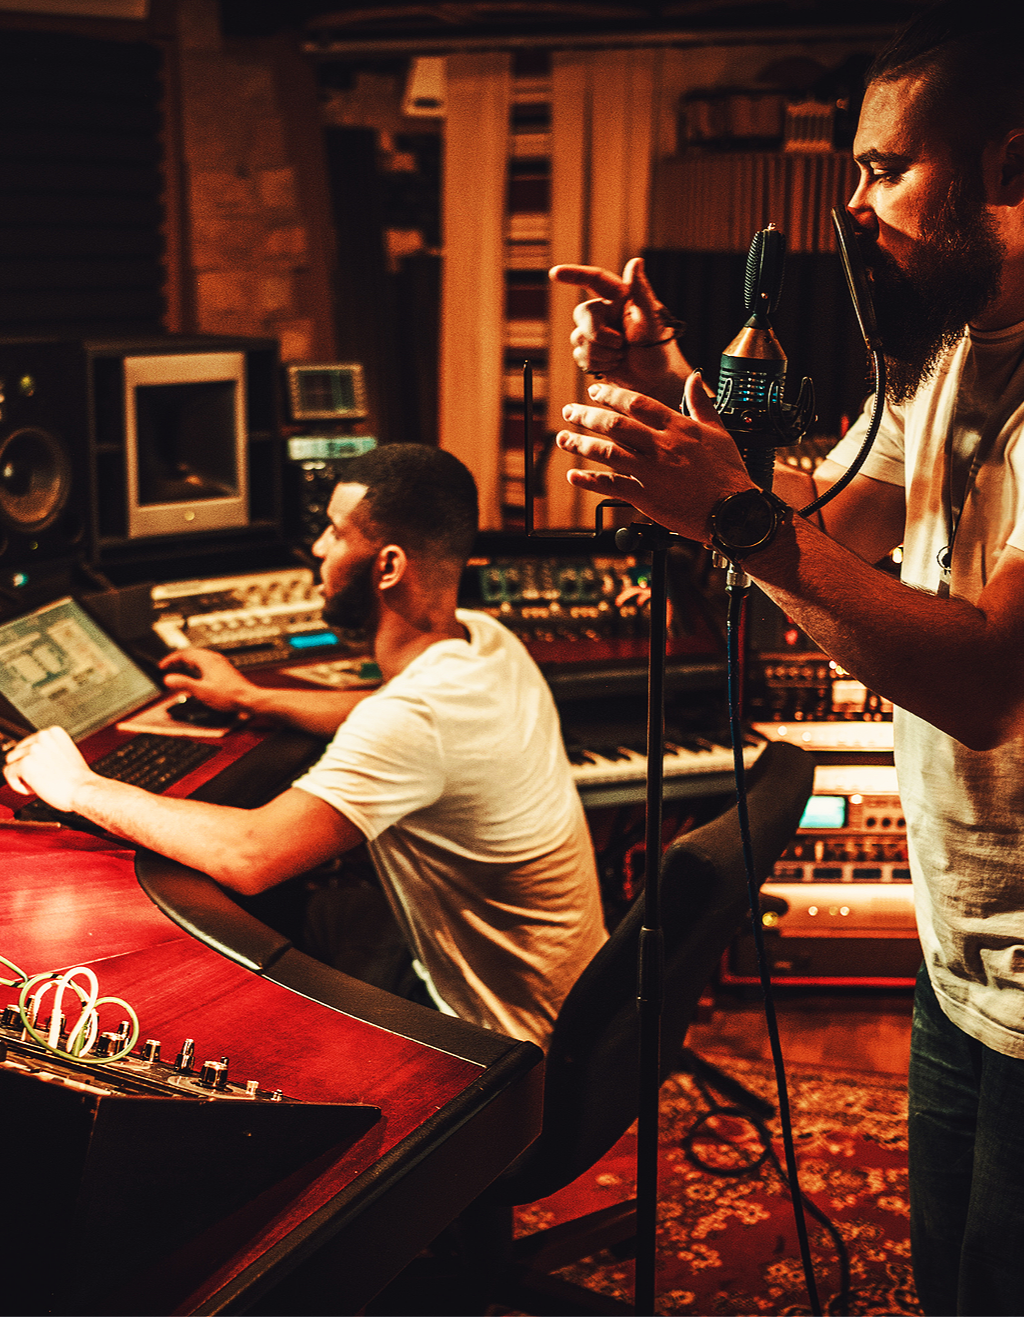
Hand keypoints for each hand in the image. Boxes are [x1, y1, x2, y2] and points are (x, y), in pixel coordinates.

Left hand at [3, 727, 96, 812]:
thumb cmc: (78, 779)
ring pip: (11, 762)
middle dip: (26, 767)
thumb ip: (48, 750)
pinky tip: (34, 789)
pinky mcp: (25, 763)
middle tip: (42, 777)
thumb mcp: (66, 754)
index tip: (42, 769)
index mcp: (53, 732)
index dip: (33, 760)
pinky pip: (8, 774)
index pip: (28, 743)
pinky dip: (18, 785)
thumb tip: (33, 755)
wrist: (84, 790)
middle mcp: (42, 736)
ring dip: (21, 776)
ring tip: (39, 783)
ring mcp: (33, 749)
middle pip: (17, 752)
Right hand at [159, 647, 256, 713]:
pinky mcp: (224, 669)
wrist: (248, 698)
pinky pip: (205, 662)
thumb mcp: (201, 691)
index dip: (170, 659)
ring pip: (199, 657)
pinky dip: (195, 665)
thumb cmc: (229, 695)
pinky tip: (196, 674)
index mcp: (207, 660)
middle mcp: (214, 658)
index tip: (162, 666)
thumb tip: (167, 679)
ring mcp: (220, 663)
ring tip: (178, 668)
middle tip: (168, 666)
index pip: (184, 653)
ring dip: (186, 661)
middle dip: (177, 659)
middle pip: (191, 653)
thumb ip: (183, 684)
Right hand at [549, 256, 688, 403]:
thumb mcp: (653, 321)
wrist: (654, 381)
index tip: (555, 273)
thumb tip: (636, 261)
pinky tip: (612, 365)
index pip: (595, 280)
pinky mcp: (591, 352)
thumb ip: (641, 292)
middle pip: (582, 313)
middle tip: (620, 345)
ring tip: (621, 356)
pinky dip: (596, 364)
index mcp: (621, 298)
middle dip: (598, 334)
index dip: (574, 275)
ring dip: (600, 352)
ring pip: (578, 337)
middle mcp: (606, 312)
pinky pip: (579, 355)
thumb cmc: (658, 350)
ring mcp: (597, 333)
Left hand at [556, 372, 753, 541]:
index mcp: (678, 427)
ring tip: (563, 438)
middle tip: (569, 411)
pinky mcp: (646, 497)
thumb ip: (702, 404)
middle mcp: (661, 446)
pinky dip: (590, 480)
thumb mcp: (719, 431)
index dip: (611, 394)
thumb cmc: (729, 474)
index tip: (594, 391)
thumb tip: (695, 378)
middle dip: (587, 415)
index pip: (637, 403)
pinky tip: (574, 475)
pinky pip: (611, 486)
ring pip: (608, 452)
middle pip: (615, 425)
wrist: (734, 511)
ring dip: (581, 444)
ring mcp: (651, 472)